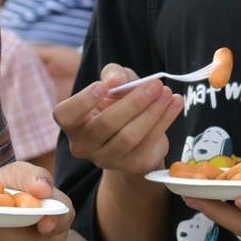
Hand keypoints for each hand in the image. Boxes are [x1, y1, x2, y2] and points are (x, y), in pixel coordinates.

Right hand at [53, 64, 182, 178]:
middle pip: (106, 125)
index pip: (65, 116)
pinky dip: (164, 121)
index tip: (103, 86)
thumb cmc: (117, 103)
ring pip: (129, 137)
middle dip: (134, 102)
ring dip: (152, 112)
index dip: (82, 101)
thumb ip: (113, 75)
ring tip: (166, 93)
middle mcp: (84, 145)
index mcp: (73, 123)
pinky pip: (148, 143)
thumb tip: (116, 81)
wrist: (136, 134)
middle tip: (155, 84)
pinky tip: (175, 103)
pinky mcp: (131, 166)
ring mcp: (107, 160)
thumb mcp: (113, 82)